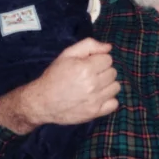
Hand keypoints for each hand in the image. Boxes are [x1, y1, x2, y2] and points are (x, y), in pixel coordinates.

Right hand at [0, 38, 119, 131]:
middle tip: (90, 74)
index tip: (90, 64)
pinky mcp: (95, 113)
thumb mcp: (67, 54)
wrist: (42, 101)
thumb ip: (89, 45)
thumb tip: (108, 47)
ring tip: (94, 85)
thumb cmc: (54, 75)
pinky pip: (114, 103)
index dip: (99, 60)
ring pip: (115, 87)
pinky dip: (109, 99)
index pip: (108, 59)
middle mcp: (92, 85)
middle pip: (113, 72)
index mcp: (85, 68)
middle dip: (103, 71)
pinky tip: (98, 96)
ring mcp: (95, 100)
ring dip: (107, 84)